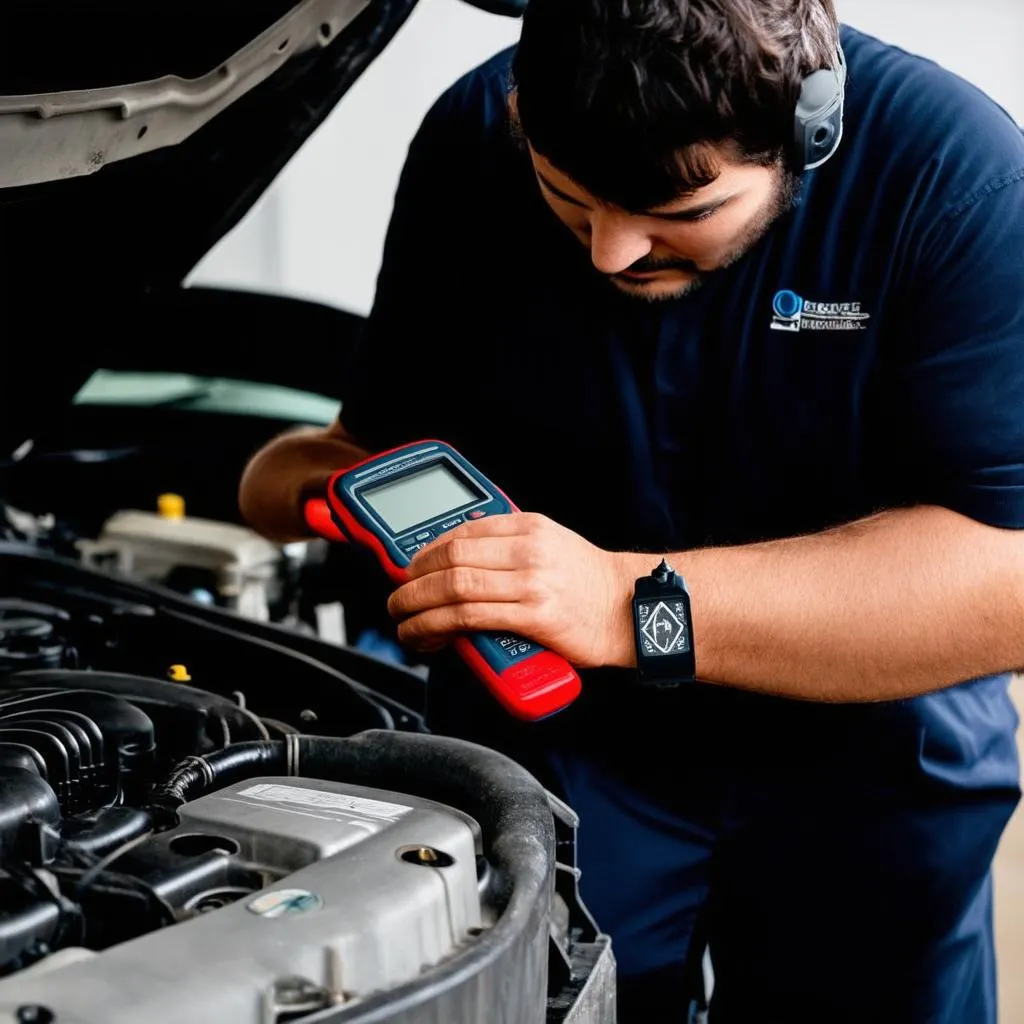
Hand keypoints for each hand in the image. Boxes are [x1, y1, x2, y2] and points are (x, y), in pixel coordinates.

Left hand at [386, 513, 631, 667]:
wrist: (629, 609)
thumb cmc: (588, 582)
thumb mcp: (551, 544)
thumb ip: (510, 546)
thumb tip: (459, 558)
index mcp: (529, 527)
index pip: (461, 531)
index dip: (425, 552)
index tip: (409, 569)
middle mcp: (528, 550)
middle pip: (450, 559)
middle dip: (412, 581)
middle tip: (397, 598)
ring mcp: (531, 583)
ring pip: (453, 589)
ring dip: (416, 607)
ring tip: (403, 621)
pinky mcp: (533, 617)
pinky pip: (469, 619)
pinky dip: (437, 628)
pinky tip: (427, 636)